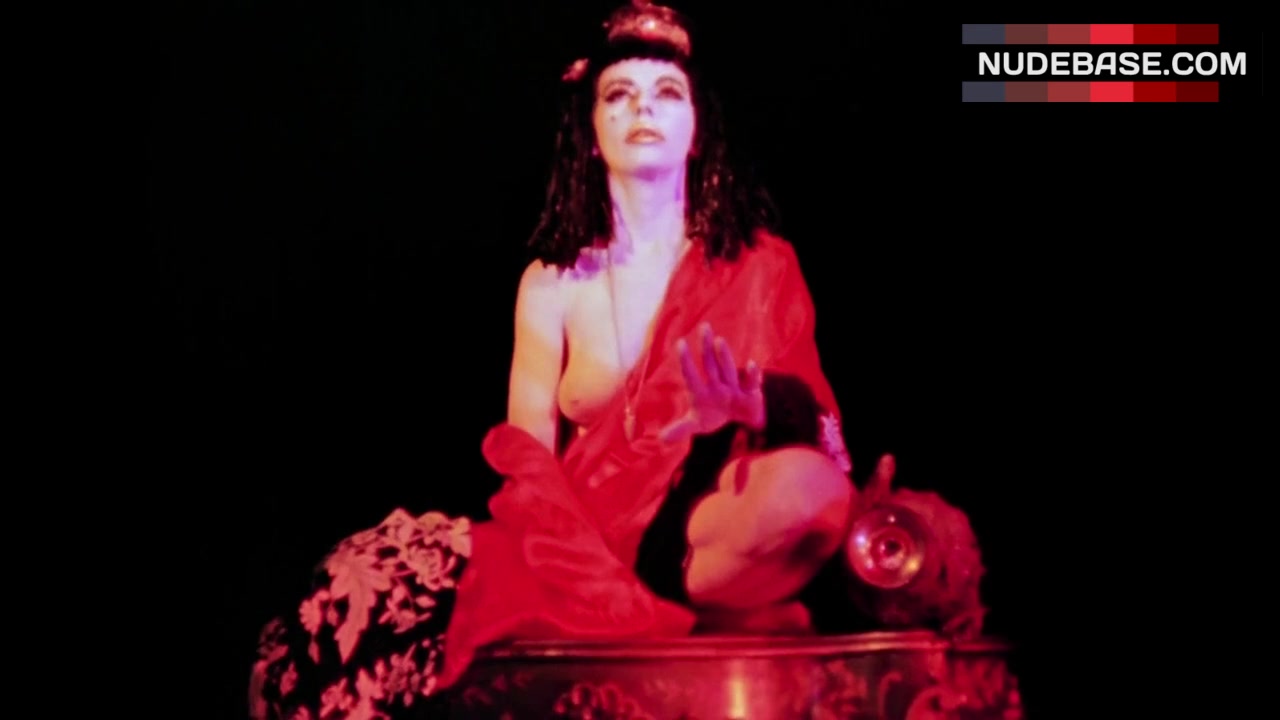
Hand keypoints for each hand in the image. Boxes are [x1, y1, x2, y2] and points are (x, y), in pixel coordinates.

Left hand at [659, 323, 764, 443]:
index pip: (691, 375)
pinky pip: (752, 383)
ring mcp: (734, 387)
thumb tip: (660, 440)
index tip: (679, 343)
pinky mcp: (751, 393)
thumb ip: (680, 429)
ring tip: (719, 341)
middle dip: (707, 347)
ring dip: (724, 356)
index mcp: (701, 391)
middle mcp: (717, 385)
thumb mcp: (697, 424)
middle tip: (703, 327)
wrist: (737, 419)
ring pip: (728, 369)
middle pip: (710, 364)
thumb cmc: (713, 415)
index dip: (685, 361)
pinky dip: (753, 375)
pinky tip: (752, 365)